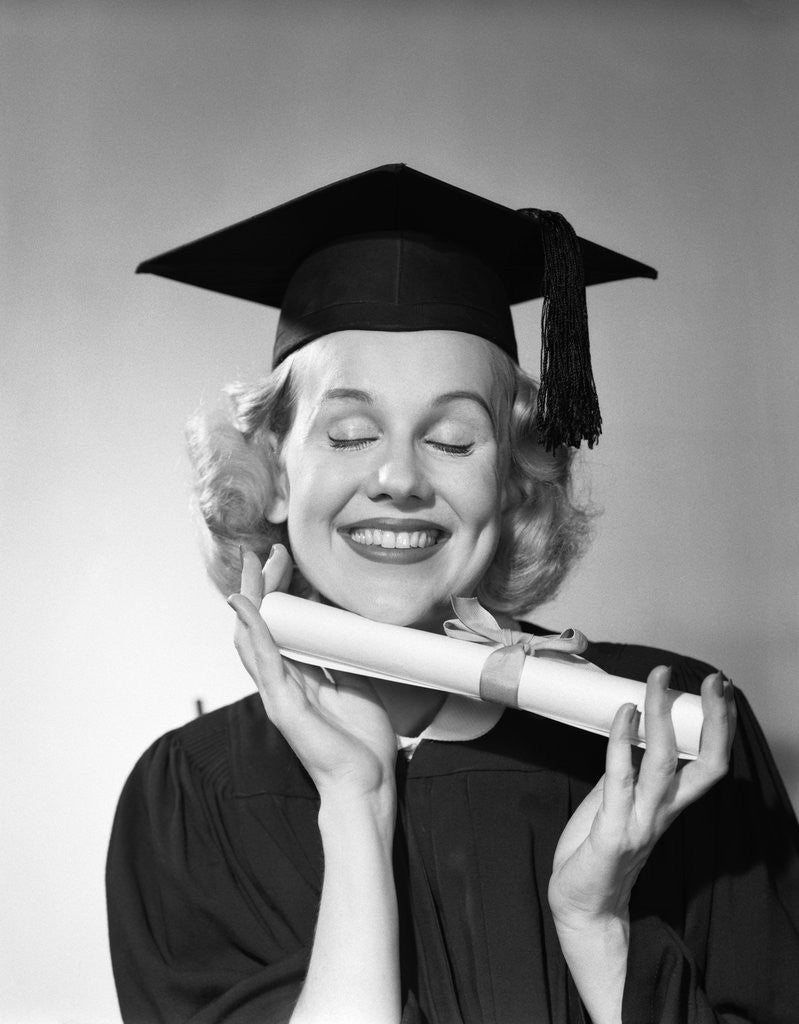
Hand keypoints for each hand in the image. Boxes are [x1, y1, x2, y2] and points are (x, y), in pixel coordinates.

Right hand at [228, 546, 397, 806]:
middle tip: (266, 553)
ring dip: (252, 599)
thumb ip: (340, 657)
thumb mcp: (354, 685)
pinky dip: (253, 629)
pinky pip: (263, 661)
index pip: (278, 628)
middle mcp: (280, 683)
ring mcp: (277, 693)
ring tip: (253, 566)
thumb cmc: (360, 741)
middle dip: (261, 588)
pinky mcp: (282, 704)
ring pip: (252, 638)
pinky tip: (245, 605)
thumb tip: (342, 626)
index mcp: (296, 678)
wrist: (365, 783)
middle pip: (260, 626)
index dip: (277, 594)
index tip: (284, 562)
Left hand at [549, 665, 736, 924]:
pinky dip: (622, 741)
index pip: (711, 762)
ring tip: (659, 682)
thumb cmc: (598, 850)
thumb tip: (629, 729)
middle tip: (712, 681)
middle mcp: (664, 812)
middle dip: (714, 719)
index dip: (720, 727)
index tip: (718, 689)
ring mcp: (641, 822)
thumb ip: (629, 771)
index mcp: (670, 805)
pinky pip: (620, 779)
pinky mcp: (613, 832)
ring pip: (664, 764)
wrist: (582, 905)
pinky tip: (623, 713)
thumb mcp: (619, 801)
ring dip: (662, 717)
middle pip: (705, 762)